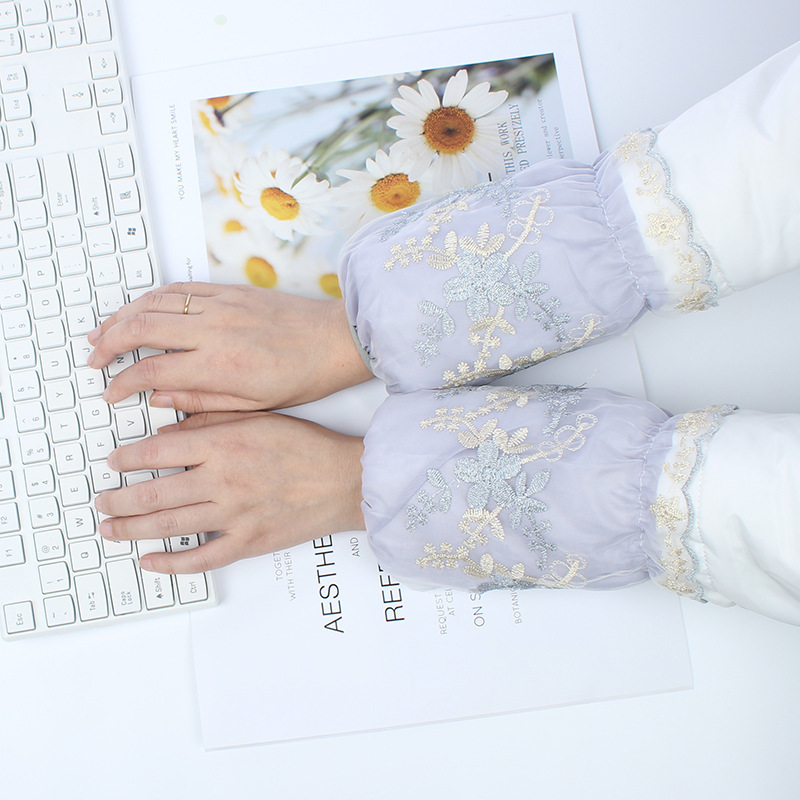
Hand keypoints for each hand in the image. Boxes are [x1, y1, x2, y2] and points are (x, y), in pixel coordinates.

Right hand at [87, 282, 372, 412]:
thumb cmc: (303, 378)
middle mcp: (214, 330)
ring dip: (122, 316)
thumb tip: (159, 400)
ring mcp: (221, 305)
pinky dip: (152, 297)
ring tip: (103, 331)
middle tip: (94, 358)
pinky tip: (139, 307)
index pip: (151, 371)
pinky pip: (179, 287)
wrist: (336, 342)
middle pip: (141, 329)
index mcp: (220, 366)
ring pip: (154, 303)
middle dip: (108, 343)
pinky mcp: (230, 291)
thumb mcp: (252, 406)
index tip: (112, 392)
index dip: (123, 383)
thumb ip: (200, 402)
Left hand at [95, 411, 364, 573]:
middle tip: (102, 502)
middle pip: (153, 494)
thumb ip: (211, 419)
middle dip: (118, 500)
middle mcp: (222, 480)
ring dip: (132, 529)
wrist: (344, 480)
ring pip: (169, 526)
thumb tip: (167, 430)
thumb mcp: (258, 417)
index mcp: (224, 444)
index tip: (114, 463)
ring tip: (110, 529)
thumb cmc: (306, 445)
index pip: (157, 452)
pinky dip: (172, 564)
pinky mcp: (248, 542)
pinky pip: (202, 559)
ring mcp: (234, 515)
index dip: (126, 459)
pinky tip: (150, 562)